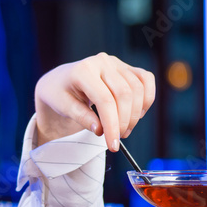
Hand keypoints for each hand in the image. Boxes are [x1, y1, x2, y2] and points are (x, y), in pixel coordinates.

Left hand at [34, 53, 155, 150]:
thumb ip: (81, 117)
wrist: (61, 80)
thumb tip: (100, 130)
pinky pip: (146, 80)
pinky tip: (136, 113)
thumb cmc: (60, 94)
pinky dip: (147, 98)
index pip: (104, 100)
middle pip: (124, 94)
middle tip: (116, 138)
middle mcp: (102, 62)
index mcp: (83, 70)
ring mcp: (116, 63)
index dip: (112, 124)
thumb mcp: (63, 107)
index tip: (113, 145)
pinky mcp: (126, 67)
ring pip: (137, 89)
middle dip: (123, 122)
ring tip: (123, 129)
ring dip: (135, 114)